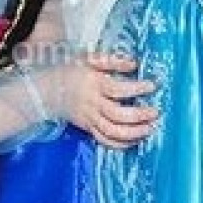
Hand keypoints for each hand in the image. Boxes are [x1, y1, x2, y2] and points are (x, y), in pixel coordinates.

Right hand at [41, 54, 158, 149]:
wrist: (48, 90)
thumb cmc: (71, 71)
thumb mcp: (89, 59)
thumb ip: (112, 60)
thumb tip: (134, 64)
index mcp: (94, 84)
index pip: (117, 88)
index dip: (136, 88)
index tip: (152, 86)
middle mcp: (92, 103)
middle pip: (117, 114)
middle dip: (138, 116)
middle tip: (155, 112)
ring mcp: (90, 118)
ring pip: (112, 131)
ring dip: (133, 133)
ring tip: (149, 129)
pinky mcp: (88, 128)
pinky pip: (105, 140)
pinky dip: (121, 144)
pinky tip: (135, 140)